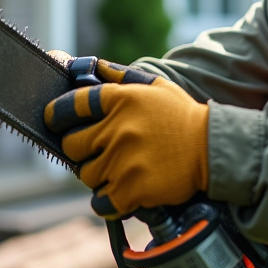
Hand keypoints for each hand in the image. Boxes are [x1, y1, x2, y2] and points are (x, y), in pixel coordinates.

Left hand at [43, 55, 209, 218]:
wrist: (213, 148)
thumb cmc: (182, 116)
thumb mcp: (155, 86)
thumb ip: (120, 76)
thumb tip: (91, 65)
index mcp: (122, 100)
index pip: (71, 104)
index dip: (57, 113)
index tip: (54, 120)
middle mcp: (118, 129)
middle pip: (72, 145)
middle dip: (80, 149)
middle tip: (97, 150)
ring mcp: (123, 161)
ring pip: (86, 174)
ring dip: (97, 175)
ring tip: (118, 170)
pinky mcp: (131, 189)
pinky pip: (100, 202)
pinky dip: (106, 202)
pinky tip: (119, 194)